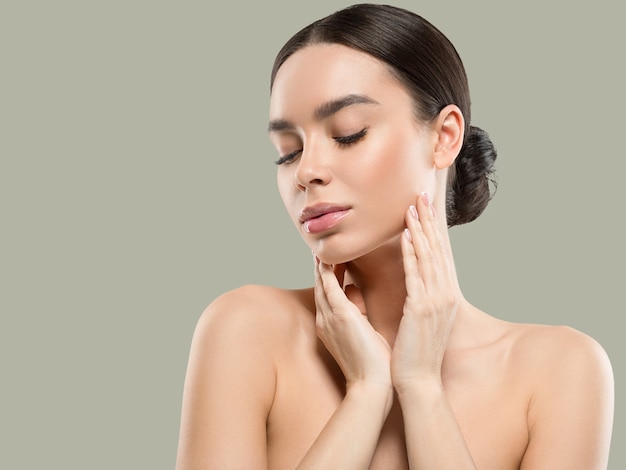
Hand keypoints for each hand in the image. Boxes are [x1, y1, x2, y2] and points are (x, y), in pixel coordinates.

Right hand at [314, 260, 391, 388]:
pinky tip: (327, 256)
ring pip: (321, 282)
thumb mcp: (364, 332)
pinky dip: (328, 269)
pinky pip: (329, 284)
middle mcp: (325, 320)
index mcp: (330, 327)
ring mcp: (329, 317)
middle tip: (320, 248)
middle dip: (320, 267)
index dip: (327, 276)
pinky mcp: (340, 314)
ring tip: (321, 247)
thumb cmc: (374, 364)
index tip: (330, 260)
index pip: (327, 295)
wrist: (373, 385)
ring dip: (321, 264)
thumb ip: (357, 312)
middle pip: (319, 286)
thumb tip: (356, 291)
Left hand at [392, 192, 459, 390]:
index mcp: (446, 294)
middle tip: (422, 194)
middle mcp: (445, 293)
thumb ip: (423, 296)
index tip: (427, 207)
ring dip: (420, 229)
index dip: (434, 229)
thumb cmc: (417, 351)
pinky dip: (412, 253)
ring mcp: (435, 300)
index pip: (440, 254)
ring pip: (428, 257)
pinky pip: (416, 274)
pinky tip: (406, 235)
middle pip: (438, 249)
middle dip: (429, 220)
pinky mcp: (421, 308)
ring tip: (413, 206)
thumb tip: (417, 281)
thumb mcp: (424, 318)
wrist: (420, 380)